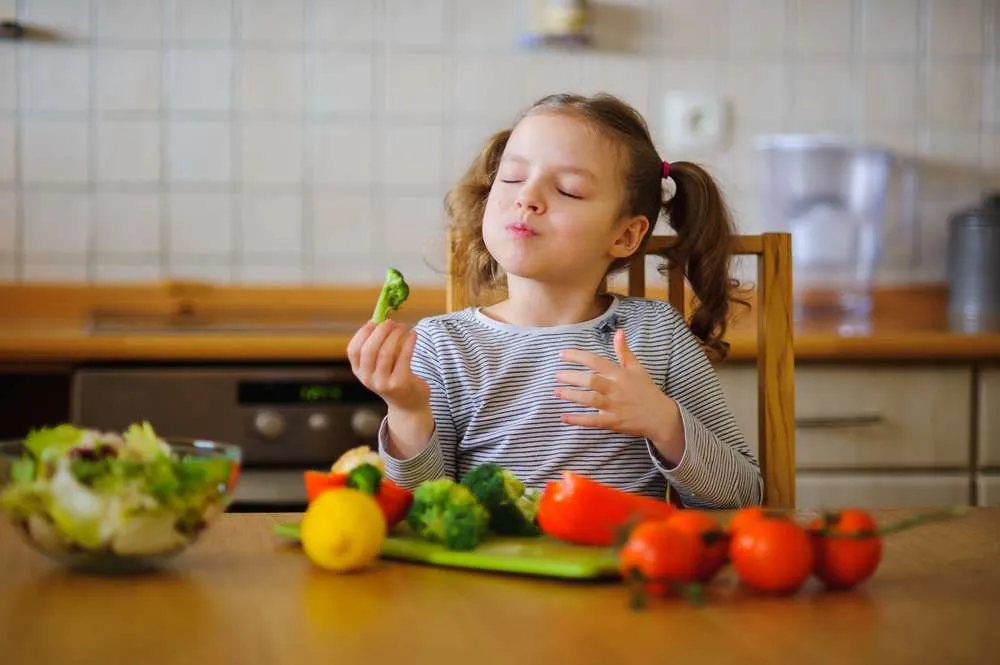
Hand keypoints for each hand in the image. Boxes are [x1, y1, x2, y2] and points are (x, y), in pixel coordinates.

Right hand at [347, 320, 429, 412]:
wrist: (408, 405)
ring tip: (404, 327)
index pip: (353, 350)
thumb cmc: (393, 377)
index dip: (363, 333)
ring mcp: (383, 383)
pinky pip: (404, 357)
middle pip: (369, 350)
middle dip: (380, 331)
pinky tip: (413, 334)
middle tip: (391, 321)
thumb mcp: (380, 364)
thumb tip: (378, 319)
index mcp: (359, 372)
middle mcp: (367, 379)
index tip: (374, 321)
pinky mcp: (400, 384)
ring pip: (386, 353)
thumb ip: (378, 345)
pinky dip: (409, 342)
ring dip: (396, 335)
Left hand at [554, 328, 681, 445]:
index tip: (561, 354)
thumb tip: (619, 331)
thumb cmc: (646, 390)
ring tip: (556, 392)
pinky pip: (593, 421)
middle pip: (591, 380)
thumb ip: (624, 351)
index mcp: (620, 374)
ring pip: (590, 399)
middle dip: (571, 377)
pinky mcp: (613, 422)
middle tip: (557, 375)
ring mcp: (614, 406)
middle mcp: (616, 389)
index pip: (596, 361)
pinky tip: (563, 417)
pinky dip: (578, 419)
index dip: (578, 356)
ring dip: (571, 395)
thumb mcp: (637, 368)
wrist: (660, 416)